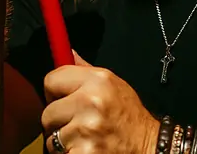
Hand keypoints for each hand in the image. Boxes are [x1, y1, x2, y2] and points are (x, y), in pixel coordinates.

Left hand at [42, 51, 159, 153]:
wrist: (149, 146)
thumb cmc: (129, 116)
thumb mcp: (114, 84)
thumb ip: (86, 70)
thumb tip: (68, 53)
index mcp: (97, 80)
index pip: (51, 80)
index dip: (54, 92)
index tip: (63, 99)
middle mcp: (91, 101)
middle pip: (47, 112)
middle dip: (58, 121)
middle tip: (77, 124)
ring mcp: (86, 129)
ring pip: (51, 138)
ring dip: (63, 141)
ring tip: (84, 138)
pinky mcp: (83, 153)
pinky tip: (85, 149)